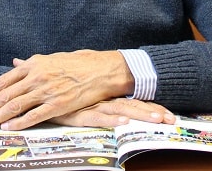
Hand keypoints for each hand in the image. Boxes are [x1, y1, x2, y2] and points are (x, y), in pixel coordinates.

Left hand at [0, 50, 136, 129]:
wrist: (102, 70)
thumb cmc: (78, 63)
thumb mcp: (51, 59)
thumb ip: (31, 64)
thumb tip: (15, 63)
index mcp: (34, 64)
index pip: (4, 80)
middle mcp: (37, 76)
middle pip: (5, 94)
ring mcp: (46, 90)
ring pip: (15, 105)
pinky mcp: (58, 104)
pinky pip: (34, 115)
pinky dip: (19, 122)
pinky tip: (8, 128)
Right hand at [51, 98, 176, 127]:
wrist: (40, 88)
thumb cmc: (64, 88)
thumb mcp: (84, 90)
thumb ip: (97, 89)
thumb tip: (102, 94)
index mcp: (108, 94)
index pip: (135, 100)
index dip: (153, 106)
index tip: (169, 114)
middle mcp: (104, 99)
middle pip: (133, 105)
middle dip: (153, 112)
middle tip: (171, 119)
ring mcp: (92, 106)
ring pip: (120, 111)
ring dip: (139, 115)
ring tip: (156, 119)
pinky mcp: (79, 114)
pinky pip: (98, 118)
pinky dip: (111, 120)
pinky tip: (123, 122)